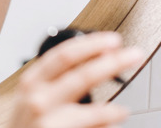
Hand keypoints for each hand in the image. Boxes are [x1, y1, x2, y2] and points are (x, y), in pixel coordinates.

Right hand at [8, 32, 143, 127]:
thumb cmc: (27, 127)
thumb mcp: (33, 99)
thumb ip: (58, 81)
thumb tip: (99, 61)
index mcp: (32, 81)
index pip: (64, 54)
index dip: (91, 44)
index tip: (113, 40)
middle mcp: (37, 97)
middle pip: (81, 71)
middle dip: (111, 60)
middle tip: (133, 54)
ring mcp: (46, 118)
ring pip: (85, 94)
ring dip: (111, 90)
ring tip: (131, 86)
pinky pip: (89, 120)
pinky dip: (107, 116)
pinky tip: (120, 113)